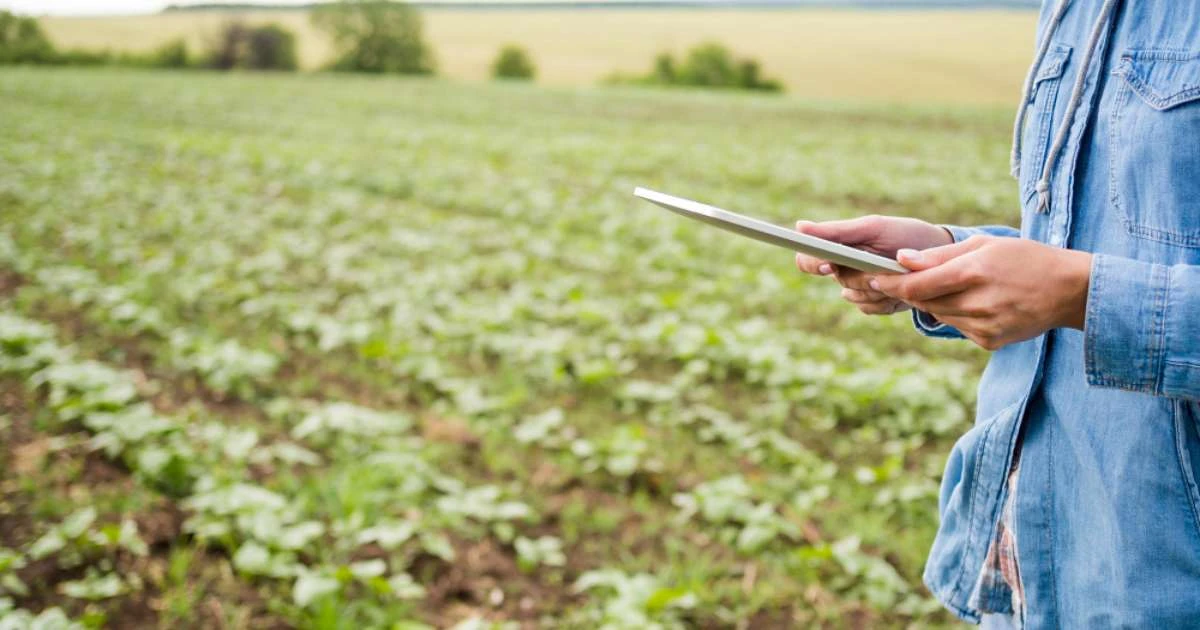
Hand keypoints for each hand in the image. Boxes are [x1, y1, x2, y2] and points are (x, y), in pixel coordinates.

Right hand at [793, 215, 953, 314]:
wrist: (940, 256)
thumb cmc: (904, 235)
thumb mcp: (873, 228)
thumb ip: (837, 231)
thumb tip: (799, 227)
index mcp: (837, 247)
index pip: (807, 259)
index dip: (814, 264)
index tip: (829, 265)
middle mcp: (842, 268)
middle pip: (839, 280)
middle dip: (863, 275)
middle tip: (885, 268)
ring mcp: (858, 288)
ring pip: (855, 296)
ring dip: (878, 288)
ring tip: (899, 273)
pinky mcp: (873, 304)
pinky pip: (870, 308)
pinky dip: (887, 300)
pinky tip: (900, 288)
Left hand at [869, 235, 1091, 350]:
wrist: (1070, 290)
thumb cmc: (1025, 259)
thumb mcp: (984, 244)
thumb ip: (940, 254)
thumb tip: (902, 259)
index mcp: (973, 272)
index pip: (916, 285)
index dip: (890, 283)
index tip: (873, 278)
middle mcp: (976, 302)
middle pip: (924, 302)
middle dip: (910, 291)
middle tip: (899, 279)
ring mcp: (983, 326)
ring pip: (939, 315)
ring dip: (934, 302)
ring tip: (951, 286)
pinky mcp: (989, 342)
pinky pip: (957, 327)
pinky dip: (956, 315)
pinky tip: (975, 302)